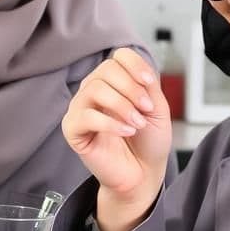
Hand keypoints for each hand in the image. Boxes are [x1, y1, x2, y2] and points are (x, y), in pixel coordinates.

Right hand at [62, 48, 170, 230]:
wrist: (143, 173)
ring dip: (122, 106)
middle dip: (132, 88)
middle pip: (106, 70)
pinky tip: (126, 132)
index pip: (118, 56)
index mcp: (113, 82)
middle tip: (145, 109)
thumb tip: (138, 70)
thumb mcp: (156, 108)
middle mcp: (94, 91)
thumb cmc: (148, 142)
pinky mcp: (73, 129)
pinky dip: (111, 123)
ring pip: (95, 89)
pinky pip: (86, 116)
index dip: (135, 65)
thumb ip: (147, 85)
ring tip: (137, 123)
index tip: (150, 82)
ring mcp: (80, 109)